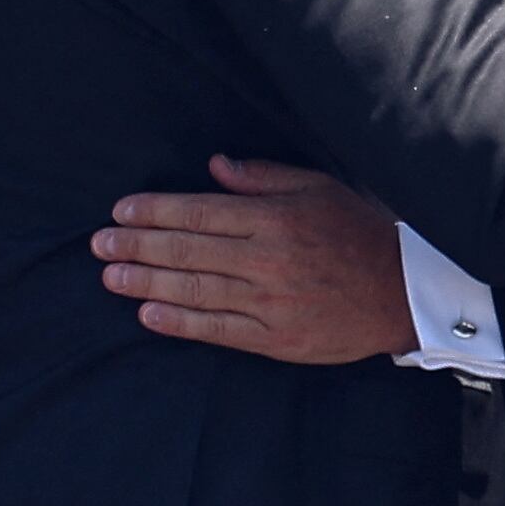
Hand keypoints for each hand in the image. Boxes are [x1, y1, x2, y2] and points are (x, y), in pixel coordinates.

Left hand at [93, 155, 415, 362]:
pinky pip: (219, 330)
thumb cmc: (359, 232)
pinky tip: (148, 316)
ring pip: (195, 291)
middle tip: (99, 245)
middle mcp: (267, 260)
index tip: (121, 211)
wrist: (405, 291)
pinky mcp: (276, 339)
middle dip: (137, 246)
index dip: (155, 212)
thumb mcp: (317, 186)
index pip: (199, 212)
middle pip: (187, 251)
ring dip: (147, 284)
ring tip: (111, 278)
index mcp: (274, 218)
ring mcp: (270, 303)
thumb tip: (214, 167)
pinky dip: (180, 323)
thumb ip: (262, 177)